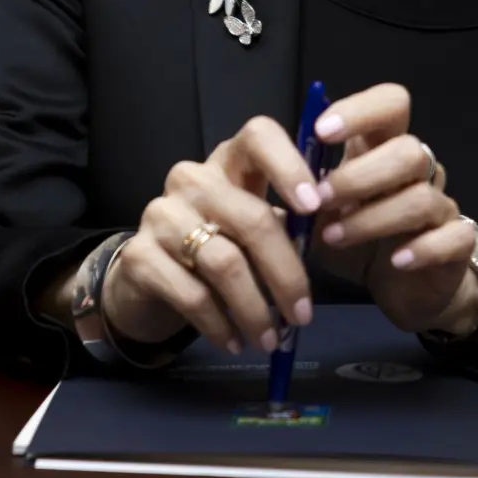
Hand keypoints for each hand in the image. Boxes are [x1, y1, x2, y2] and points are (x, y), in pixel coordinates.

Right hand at [99, 116, 323, 354]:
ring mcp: (160, 214)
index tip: (314, 207)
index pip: (258, 136)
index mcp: (228, 163)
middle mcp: (191, 179)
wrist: (149, 280)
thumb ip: (292, 225)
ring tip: (270, 339)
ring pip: (223, 262)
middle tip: (303, 315)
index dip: (289, 165)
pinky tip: (234, 341)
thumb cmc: (219, 248)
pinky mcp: (138, 255)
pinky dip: (220, 324)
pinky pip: (192, 295)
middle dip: (286, 275)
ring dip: (255, 309)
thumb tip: (339, 231)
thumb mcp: (255, 229)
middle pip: (251, 218)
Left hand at [303, 84, 474, 335]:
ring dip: (373, 217)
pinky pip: (451, 237)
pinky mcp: (458, 244)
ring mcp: (442, 206)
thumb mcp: (322, 211)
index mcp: (383, 149)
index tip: (321, 132)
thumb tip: (271, 169)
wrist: (404, 289)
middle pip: (409, 150)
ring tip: (334, 237)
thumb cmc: (357, 237)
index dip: (360, 111)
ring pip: (421, 196)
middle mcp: (419, 171)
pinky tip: (393, 261)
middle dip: (359, 175)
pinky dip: (420, 249)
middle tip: (320, 201)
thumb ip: (305, 186)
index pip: (390, 104)